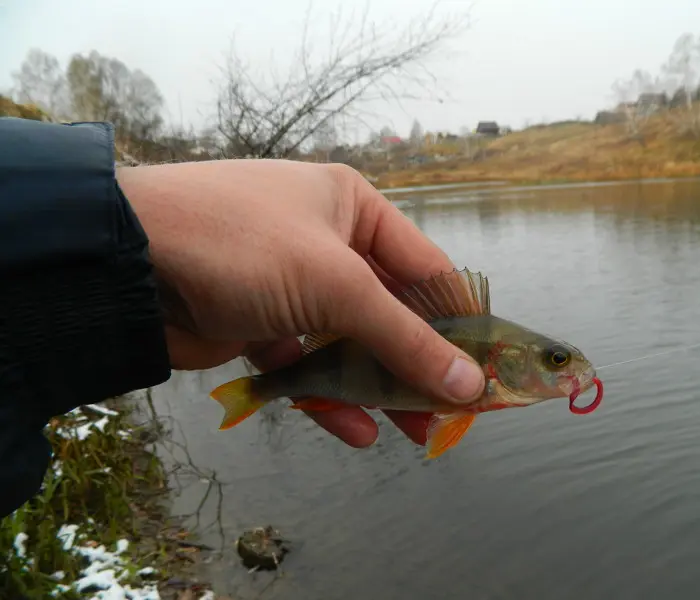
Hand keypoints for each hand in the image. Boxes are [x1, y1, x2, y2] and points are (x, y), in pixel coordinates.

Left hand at [116, 159, 485, 447]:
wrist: (126, 261)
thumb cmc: (240, 243)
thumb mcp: (335, 285)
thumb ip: (403, 338)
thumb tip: (468, 384)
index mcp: (352, 207)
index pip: (425, 270)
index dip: (458, 323)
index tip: (484, 370)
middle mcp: (326, 241)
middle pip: (389, 312)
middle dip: (418, 363)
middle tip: (449, 412)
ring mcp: (291, 284)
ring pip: (350, 343)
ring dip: (378, 387)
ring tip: (413, 432)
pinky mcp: (260, 324)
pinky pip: (307, 364)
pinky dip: (328, 396)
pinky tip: (355, 431)